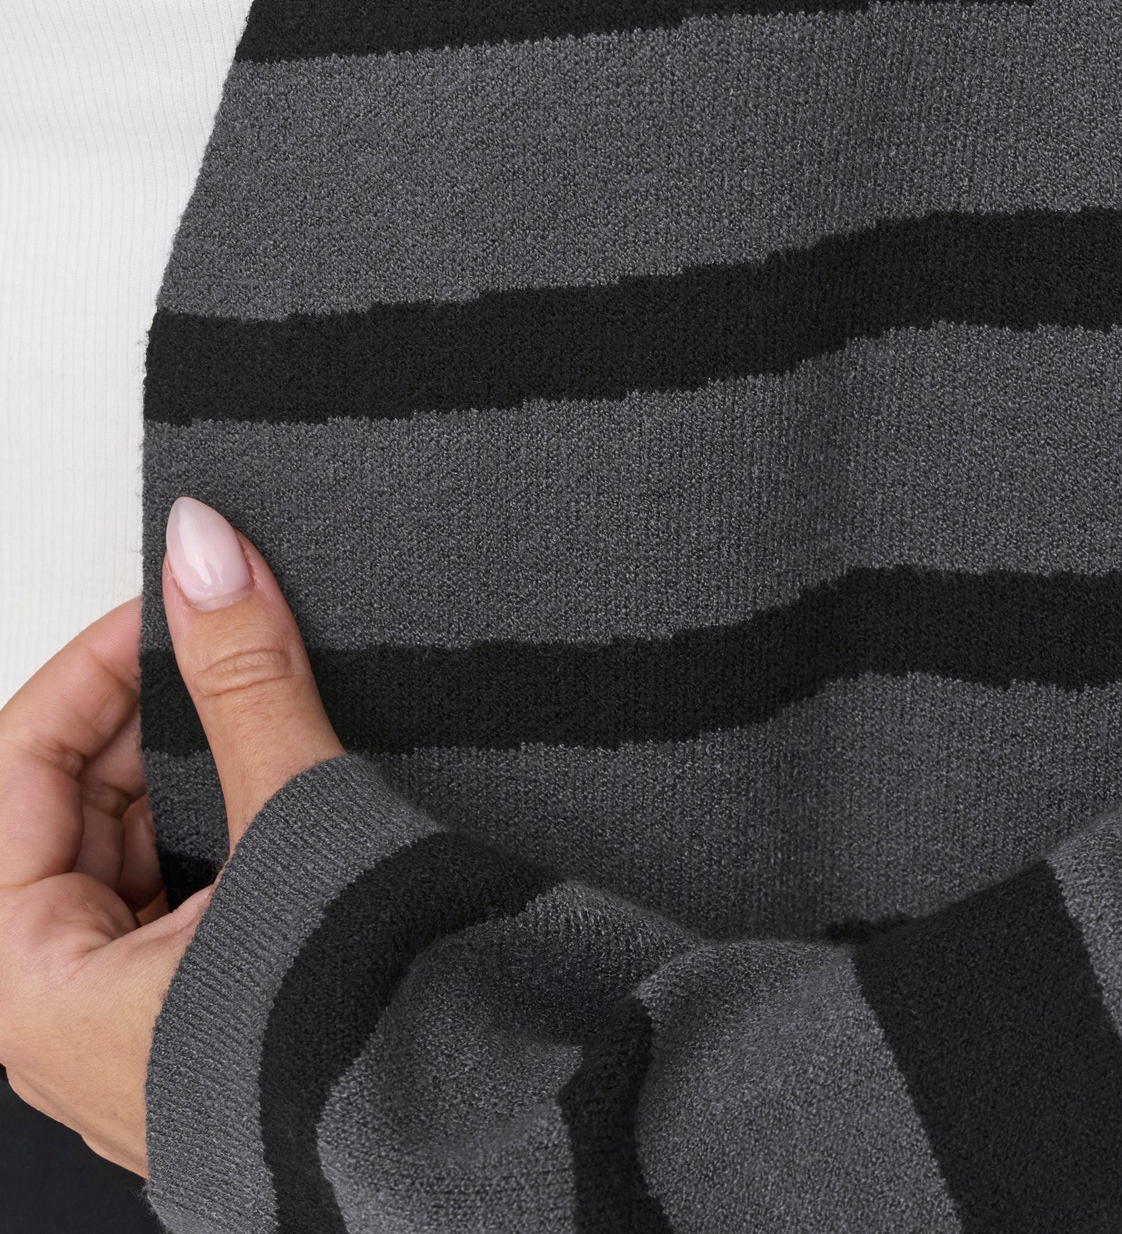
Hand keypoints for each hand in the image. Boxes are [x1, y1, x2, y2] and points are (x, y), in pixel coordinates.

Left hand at [0, 498, 344, 1174]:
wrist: (499, 1140)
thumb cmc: (372, 1044)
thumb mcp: (297, 821)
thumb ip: (245, 675)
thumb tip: (203, 555)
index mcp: (42, 995)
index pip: (12, 781)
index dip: (87, 674)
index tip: (162, 608)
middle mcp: (72, 1028)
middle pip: (58, 821)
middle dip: (138, 723)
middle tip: (216, 646)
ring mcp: (140, 1036)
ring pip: (121, 861)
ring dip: (181, 775)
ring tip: (252, 712)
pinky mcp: (208, 1031)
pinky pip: (175, 902)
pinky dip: (214, 832)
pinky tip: (271, 793)